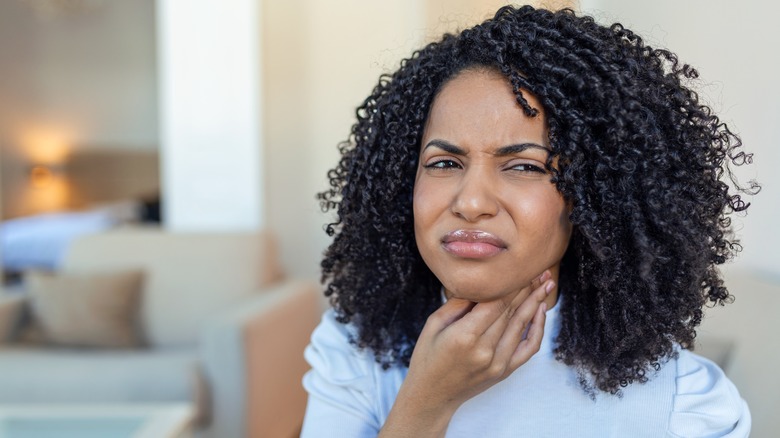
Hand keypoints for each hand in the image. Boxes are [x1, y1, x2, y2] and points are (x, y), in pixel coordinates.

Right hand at [379, 271, 553, 436]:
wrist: (431, 395)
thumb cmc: (427, 357)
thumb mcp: (433, 324)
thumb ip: (457, 303)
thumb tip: (480, 283)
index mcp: (464, 336)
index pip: (495, 302)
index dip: (510, 284)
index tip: (520, 267)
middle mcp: (484, 350)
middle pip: (511, 311)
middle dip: (526, 288)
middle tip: (539, 269)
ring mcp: (497, 363)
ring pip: (523, 325)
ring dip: (536, 302)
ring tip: (546, 283)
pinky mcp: (504, 371)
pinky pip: (529, 348)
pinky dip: (538, 328)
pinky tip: (540, 311)